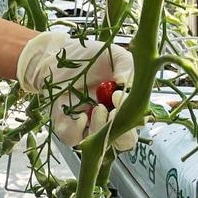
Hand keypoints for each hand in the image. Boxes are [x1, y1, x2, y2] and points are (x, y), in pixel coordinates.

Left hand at [17, 30, 139, 151]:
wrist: (60, 54)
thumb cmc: (90, 57)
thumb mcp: (115, 56)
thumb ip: (127, 67)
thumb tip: (127, 83)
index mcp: (125, 105)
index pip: (137, 121)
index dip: (134, 115)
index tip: (120, 95)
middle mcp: (109, 119)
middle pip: (124, 141)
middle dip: (123, 132)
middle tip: (113, 111)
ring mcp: (88, 125)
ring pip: (100, 144)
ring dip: (101, 129)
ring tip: (98, 108)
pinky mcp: (66, 126)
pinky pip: (73, 139)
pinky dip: (77, 131)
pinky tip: (79, 116)